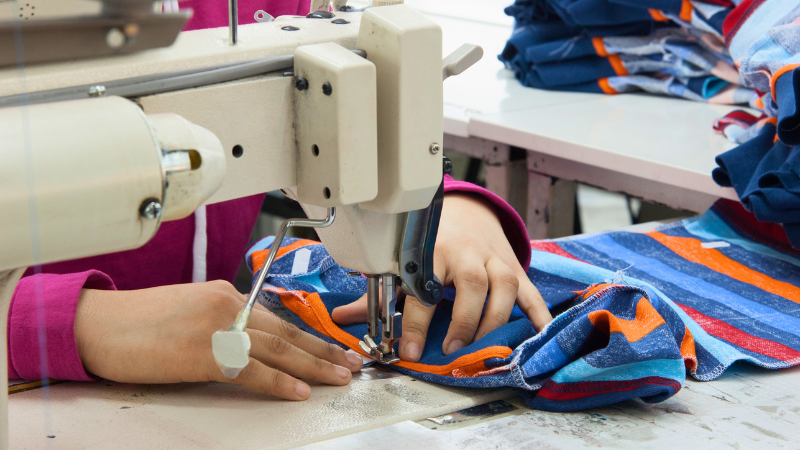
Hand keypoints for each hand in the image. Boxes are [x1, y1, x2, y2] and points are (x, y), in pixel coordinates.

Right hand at [74, 280, 361, 399]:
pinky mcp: (204, 353)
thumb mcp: (192, 310)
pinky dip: (278, 382)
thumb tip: (251, 341)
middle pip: (287, 332)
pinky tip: (299, 391)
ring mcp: (218, 327)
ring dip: (314, 365)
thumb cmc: (140, 322)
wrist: (100, 325)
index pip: (279, 318)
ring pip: (278, 349)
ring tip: (340, 377)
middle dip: (324, 349)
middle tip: (352, 363)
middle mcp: (229, 305)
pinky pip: (251, 370)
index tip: (332, 347)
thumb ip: (226, 321)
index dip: (309, 335)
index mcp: (227, 294)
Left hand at [332, 193, 551, 361]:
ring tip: (484, 349)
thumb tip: (343, 317)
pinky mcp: (516, 268)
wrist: (468, 212)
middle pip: (471, 283)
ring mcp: (495, 259)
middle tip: (452, 350)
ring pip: (504, 286)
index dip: (415, 322)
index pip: (423, 288)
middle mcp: (466, 252)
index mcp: (432, 250)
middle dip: (463, 320)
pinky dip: (538, 315)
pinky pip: (531, 292)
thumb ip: (378, 294)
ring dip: (495, 321)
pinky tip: (538, 335)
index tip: (408, 350)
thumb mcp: (404, 263)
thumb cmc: (433, 242)